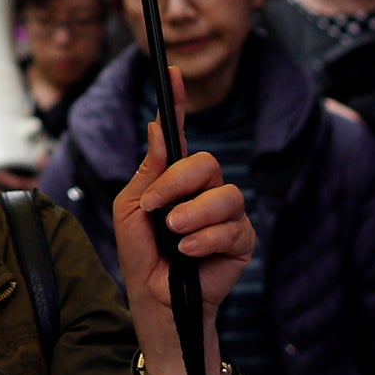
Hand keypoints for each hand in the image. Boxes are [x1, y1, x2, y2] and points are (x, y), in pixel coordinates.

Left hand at [112, 69, 253, 374]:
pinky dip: (206, 240)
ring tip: (175, 236)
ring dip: (192, 216)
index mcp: (173, 178)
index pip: (178, 134)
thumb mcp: (132, 209)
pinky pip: (234, 227)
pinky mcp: (242, 240)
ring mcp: (226, 214)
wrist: (155, 300)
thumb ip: (148, 171)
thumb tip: (157, 126)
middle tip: (157, 209)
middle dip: (177, 184)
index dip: (177, 103)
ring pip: (225, 195)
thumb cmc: (141, 255)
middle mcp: (203, 190)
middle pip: (206, 162)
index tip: (172, 73)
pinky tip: (191, 254)